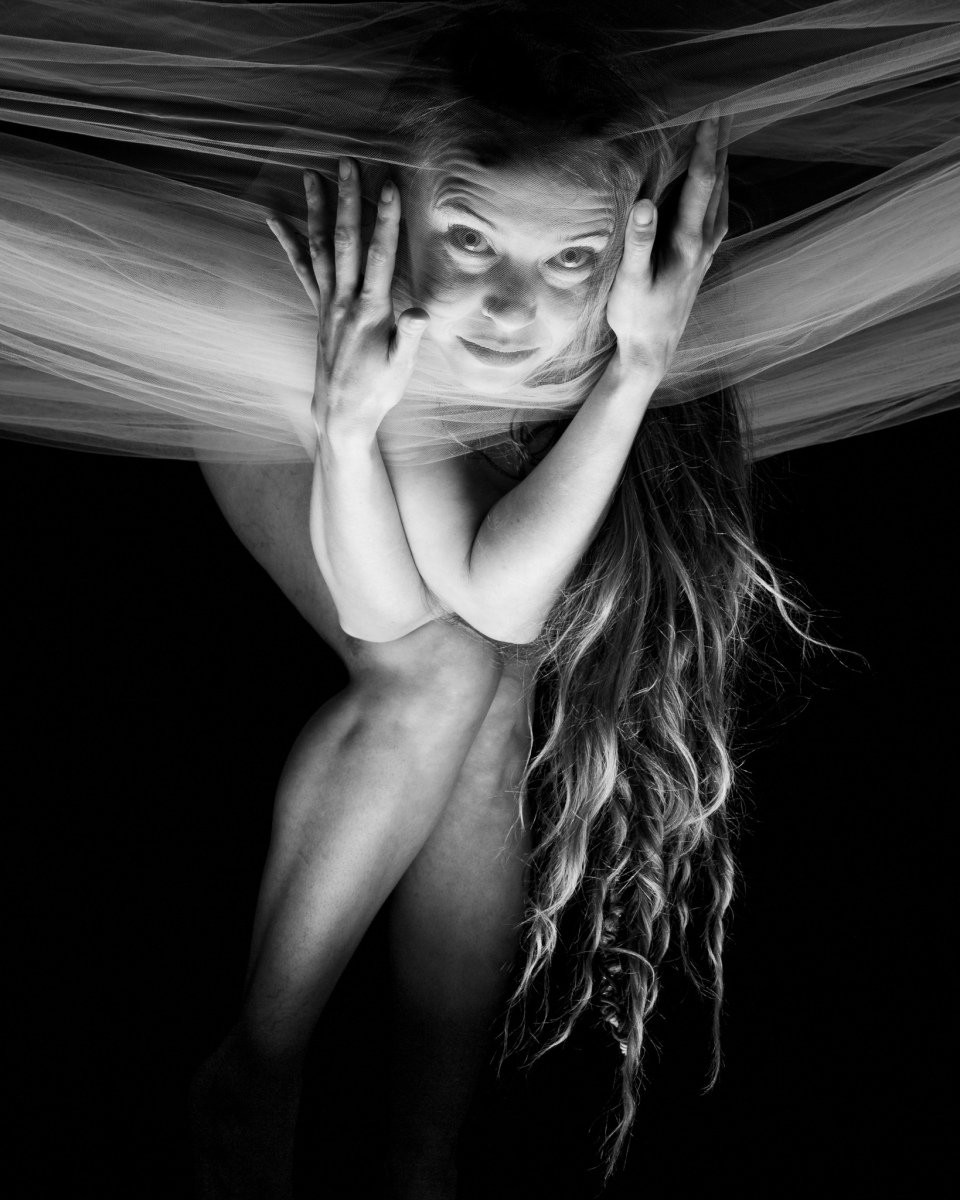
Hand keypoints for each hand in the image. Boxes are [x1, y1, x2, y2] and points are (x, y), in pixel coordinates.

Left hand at [265, 157, 429, 435]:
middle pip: (345, 242)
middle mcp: (344, 302)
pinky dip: (289, 242)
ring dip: (317, 210)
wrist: (340, 414)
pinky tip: (276, 219)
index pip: (380, 257)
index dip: (385, 221)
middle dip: (348, 200)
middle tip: (347, 162)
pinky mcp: (318, 310)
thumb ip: (409, 339)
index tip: (388, 187)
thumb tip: (421, 312)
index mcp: (370, 312)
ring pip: (320, 248)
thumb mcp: (400, 369)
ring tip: (312, 174)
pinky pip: (302, 269)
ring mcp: (327, 304)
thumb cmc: (377, 392)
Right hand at [604, 113, 729, 382]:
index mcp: (687, 242)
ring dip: (721, 162)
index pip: (702, 181)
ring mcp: (706, 251)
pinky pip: (716, 211)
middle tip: (722, 106)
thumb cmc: (636, 316)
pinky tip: (713, 182)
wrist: (653, 351)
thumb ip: (638, 241)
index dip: (706, 144)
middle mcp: (703, 242)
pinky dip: (717, 187)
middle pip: (719, 181)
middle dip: (720, 143)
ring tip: (720, 134)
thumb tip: (644, 203)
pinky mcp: (701, 259)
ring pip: (722, 195)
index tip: (710, 111)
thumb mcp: (630, 281)